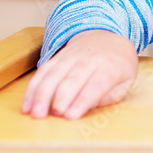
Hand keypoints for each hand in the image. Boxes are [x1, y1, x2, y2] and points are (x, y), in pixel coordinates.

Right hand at [21, 29, 138, 119]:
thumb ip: (110, 96)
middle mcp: (89, 59)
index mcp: (110, 67)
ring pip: (54, 73)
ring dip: (42, 93)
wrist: (107, 36)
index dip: (82, 100)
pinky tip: (27, 104)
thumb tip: (88, 108)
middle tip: (54, 114)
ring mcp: (71, 56)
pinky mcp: (57, 57)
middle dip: (61, 97)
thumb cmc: (118, 65)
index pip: (96, 84)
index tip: (71, 115)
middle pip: (72, 78)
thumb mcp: (125, 81)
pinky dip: (33, 88)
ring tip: (34, 112)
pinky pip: (43, 71)